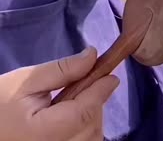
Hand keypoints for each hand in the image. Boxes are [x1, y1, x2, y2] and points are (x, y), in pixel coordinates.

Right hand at [0, 48, 118, 140]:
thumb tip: (92, 56)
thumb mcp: (25, 82)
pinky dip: (85, 131)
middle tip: (86, 86)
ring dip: (92, 118)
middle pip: (92, 126)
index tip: (111, 76)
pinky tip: (73, 119)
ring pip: (92, 138)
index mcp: (43, 132)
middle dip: (95, 103)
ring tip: (74, 103)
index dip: (100, 91)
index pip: (84, 112)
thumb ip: (61, 70)